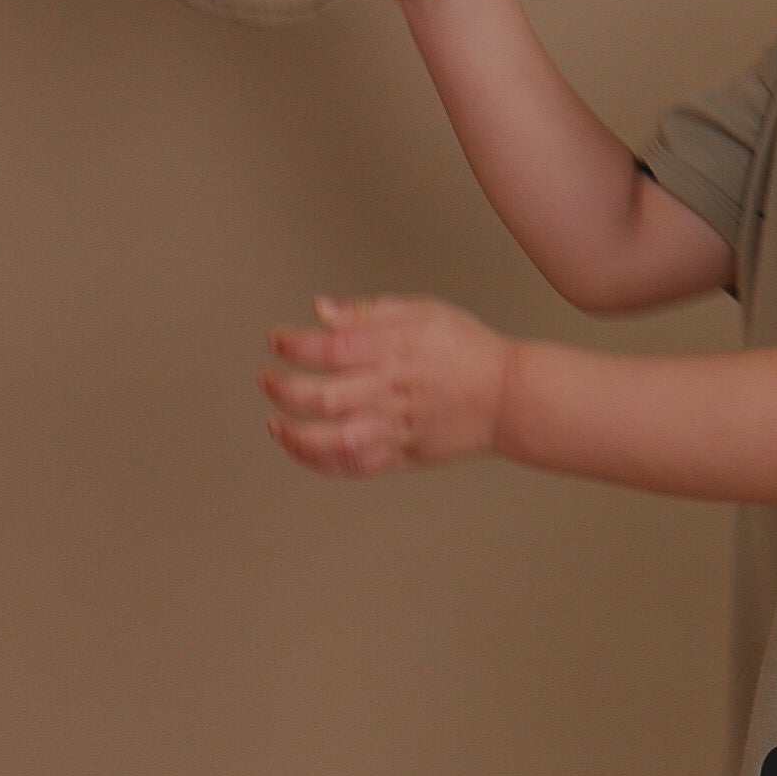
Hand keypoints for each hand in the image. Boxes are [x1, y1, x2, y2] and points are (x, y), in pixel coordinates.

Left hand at [262, 294, 508, 475]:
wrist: (509, 396)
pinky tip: (302, 452)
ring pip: (334, 440)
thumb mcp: (422, 311)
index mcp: (394, 351)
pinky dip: (322, 464)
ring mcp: (395, 427)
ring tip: (275, 425)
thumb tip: (323, 309)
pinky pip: (355, 466)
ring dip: (296, 435)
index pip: (331, 348)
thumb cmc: (468, 350)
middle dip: (284, 389)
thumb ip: (368, 313)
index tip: (277, 340)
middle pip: (324, 396)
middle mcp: (390, 391)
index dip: (294, 345)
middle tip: (267, 381)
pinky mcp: (402, 455)